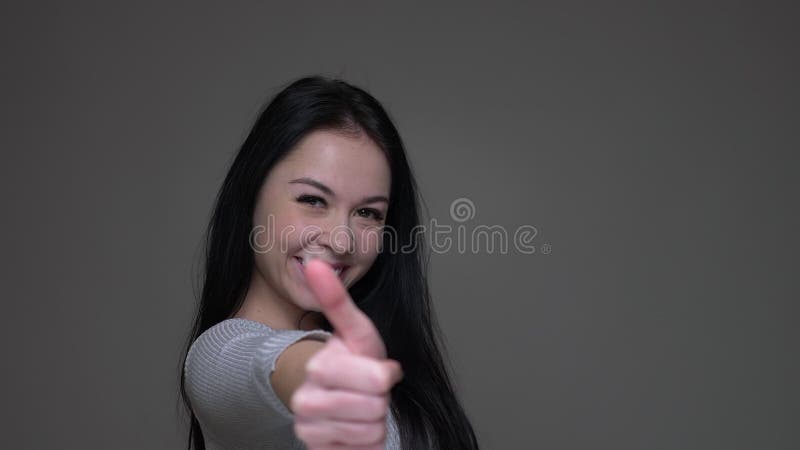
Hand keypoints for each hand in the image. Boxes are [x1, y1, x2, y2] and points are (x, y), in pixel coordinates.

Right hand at [291, 259, 402, 449]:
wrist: (340, 404)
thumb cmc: (355, 365)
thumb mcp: (356, 332)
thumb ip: (337, 300)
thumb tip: (315, 263)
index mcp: (320, 364)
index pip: (376, 379)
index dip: (384, 375)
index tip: (376, 367)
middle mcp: (307, 395)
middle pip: (375, 401)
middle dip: (381, 396)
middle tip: (370, 390)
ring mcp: (309, 425)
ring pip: (370, 427)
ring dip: (374, 419)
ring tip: (362, 408)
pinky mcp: (315, 447)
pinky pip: (361, 448)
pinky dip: (365, 441)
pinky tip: (353, 428)